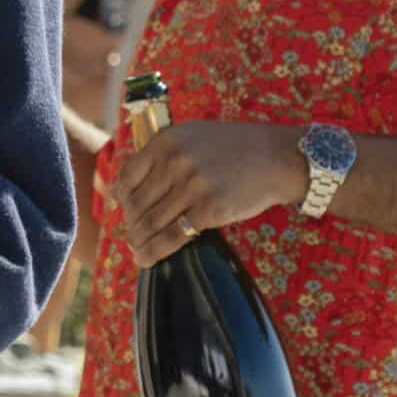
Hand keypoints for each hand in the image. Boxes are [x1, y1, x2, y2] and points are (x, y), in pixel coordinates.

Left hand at [113, 120, 303, 268]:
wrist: (274, 158)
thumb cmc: (231, 149)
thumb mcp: (190, 136)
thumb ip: (160, 154)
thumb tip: (126, 183)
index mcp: (165, 141)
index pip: (126, 177)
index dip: (122, 199)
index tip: (125, 210)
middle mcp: (175, 161)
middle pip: (136, 203)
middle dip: (131, 224)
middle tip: (132, 236)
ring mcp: (192, 186)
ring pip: (150, 223)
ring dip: (138, 242)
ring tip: (136, 250)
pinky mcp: (210, 210)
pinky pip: (172, 237)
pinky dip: (154, 252)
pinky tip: (146, 259)